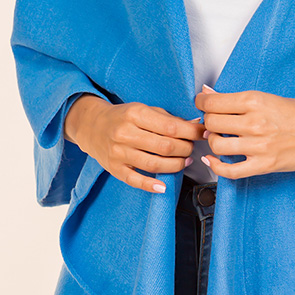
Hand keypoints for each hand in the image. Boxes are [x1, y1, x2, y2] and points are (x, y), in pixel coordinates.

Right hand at [65, 95, 205, 192]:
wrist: (91, 126)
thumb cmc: (123, 117)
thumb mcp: (143, 109)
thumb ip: (168, 118)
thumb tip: (195, 126)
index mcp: (135, 114)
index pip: (170, 126)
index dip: (191, 132)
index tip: (203, 133)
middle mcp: (125, 133)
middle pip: (165, 146)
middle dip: (185, 149)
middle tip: (192, 148)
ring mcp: (118, 153)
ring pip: (154, 164)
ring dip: (175, 165)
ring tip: (184, 161)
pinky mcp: (114, 168)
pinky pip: (135, 180)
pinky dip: (151, 185)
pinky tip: (163, 186)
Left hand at [192, 85, 294, 178]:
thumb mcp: (268, 97)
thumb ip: (236, 99)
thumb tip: (208, 94)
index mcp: (255, 101)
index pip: (213, 103)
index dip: (202, 104)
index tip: (202, 104)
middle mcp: (254, 123)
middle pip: (211, 123)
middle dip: (207, 122)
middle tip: (213, 122)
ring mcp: (258, 146)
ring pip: (217, 145)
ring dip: (213, 142)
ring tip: (219, 138)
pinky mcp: (263, 165)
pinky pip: (230, 170)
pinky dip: (216, 166)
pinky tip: (214, 160)